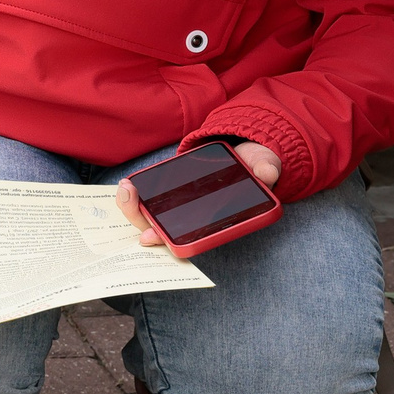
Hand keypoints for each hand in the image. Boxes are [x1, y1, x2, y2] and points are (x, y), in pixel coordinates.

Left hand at [115, 143, 282, 247]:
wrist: (247, 152)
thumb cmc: (255, 166)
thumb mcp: (264, 164)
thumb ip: (266, 169)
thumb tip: (266, 174)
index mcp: (218, 222)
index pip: (191, 240)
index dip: (168, 241)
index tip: (150, 237)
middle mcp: (197, 220)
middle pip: (165, 231)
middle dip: (144, 223)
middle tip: (133, 203)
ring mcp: (183, 207)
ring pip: (154, 218)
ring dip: (135, 208)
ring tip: (127, 188)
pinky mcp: (174, 192)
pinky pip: (152, 200)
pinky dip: (138, 196)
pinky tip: (128, 183)